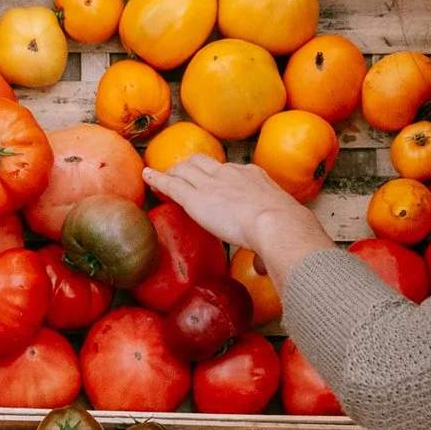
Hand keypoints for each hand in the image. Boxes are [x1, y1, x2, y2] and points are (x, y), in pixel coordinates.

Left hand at [154, 149, 327, 284]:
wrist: (277, 222)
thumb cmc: (284, 229)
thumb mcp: (279, 228)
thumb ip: (265, 247)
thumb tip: (264, 267)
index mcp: (253, 177)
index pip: (228, 170)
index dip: (216, 176)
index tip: (212, 182)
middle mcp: (230, 174)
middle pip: (203, 162)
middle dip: (190, 167)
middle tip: (181, 175)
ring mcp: (211, 184)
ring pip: (185, 169)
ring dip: (173, 172)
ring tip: (161, 177)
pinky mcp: (195, 197)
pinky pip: (171, 184)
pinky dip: (157, 179)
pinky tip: (147, 176)